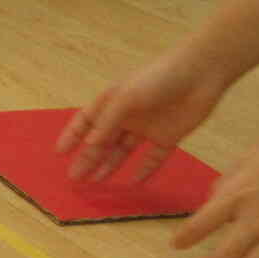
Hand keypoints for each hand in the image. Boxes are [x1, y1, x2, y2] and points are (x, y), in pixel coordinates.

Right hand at [58, 45, 229, 183]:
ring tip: (96, 182)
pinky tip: (134, 183)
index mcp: (112, 101)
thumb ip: (107, 122)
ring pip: (123, 151)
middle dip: (88, 158)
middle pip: (102, 141)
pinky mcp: (168, 136)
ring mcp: (147, 127)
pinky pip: (153, 158)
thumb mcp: (126, 98)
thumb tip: (89, 145)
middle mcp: (127, 115)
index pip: (86, 121)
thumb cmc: (157, 79)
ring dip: (109, 165)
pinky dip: (144, 170)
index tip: (59, 153)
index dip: (72, 136)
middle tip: (76, 178)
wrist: (199, 74)